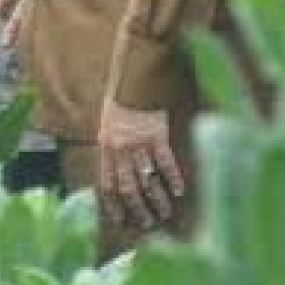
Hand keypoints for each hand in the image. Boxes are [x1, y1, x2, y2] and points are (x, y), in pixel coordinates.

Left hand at [98, 97, 184, 229]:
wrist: (136, 61)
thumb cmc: (125, 86)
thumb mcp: (111, 113)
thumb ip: (114, 137)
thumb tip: (121, 158)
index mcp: (105, 141)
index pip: (106, 182)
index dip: (113, 204)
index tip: (121, 219)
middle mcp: (118, 145)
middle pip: (127, 186)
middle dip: (137, 208)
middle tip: (149, 222)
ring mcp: (137, 139)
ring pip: (146, 179)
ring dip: (156, 199)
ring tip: (165, 212)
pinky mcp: (155, 130)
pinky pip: (164, 161)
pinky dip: (172, 177)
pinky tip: (179, 189)